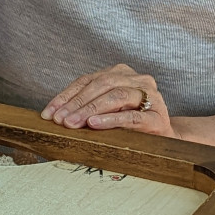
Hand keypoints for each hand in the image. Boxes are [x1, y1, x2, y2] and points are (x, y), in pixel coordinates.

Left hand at [41, 64, 175, 136]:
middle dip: (77, 103)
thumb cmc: (132, 126)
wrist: (165, 140)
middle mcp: (137, 79)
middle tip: (59, 119)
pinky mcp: (157, 116)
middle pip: (101, 85)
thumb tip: (55, 115)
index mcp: (122, 73)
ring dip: (90, 109)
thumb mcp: (108, 111)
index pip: (88, 80)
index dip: (66, 95)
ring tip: (73, 122)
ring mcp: (150, 96)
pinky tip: (94, 124)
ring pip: (116, 96)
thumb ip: (87, 106)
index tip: (48, 112)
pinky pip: (131, 116)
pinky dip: (111, 119)